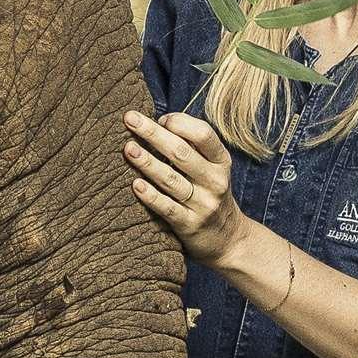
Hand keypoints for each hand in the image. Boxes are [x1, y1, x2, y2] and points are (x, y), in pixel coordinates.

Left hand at [122, 108, 242, 265]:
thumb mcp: (212, 168)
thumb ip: (191, 146)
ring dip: (147, 162)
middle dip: (153, 134)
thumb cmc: (210, 192)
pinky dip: (150, 196)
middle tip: (130, 119)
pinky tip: (135, 184)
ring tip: (128, 149)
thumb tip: (156, 122)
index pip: (203, 134)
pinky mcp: (190, 225)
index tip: (159, 118)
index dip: (179, 122)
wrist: (229, 239)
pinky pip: (167, 208)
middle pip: (181, 153)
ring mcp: (203, 204)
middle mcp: (215, 181)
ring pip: (171, 180)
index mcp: (221, 161)